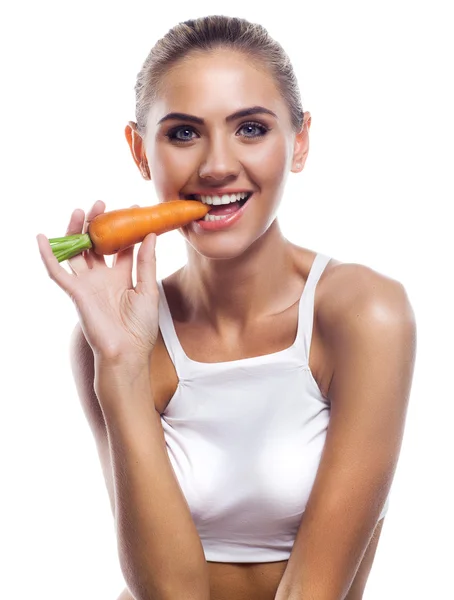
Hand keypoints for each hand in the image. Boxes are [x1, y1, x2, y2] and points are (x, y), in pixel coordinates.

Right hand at [37, 200, 159, 363]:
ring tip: (82, 210)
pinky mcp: (76, 292)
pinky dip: (48, 255)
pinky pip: (57, 272)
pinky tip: (42, 238)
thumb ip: (147, 262)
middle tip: (103, 204)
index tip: (133, 209)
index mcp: (122, 277)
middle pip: (96, 245)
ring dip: (76, 232)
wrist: (128, 352)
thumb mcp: (149, 289)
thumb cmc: (141, 326)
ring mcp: (88, 284)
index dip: (125, 229)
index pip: (121, 247)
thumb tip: (150, 235)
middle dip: (98, 225)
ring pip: (77, 252)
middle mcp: (103, 278)